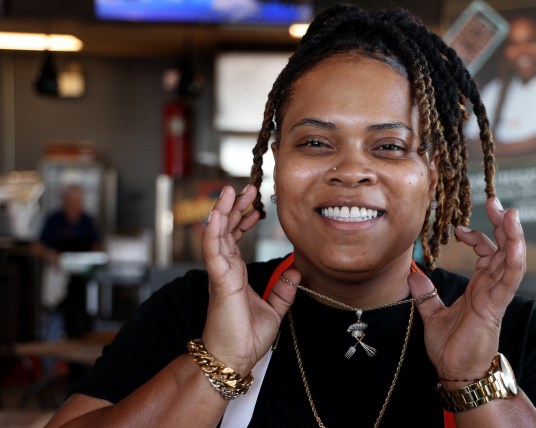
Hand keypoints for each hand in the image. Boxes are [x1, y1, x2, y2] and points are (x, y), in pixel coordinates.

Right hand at [200, 185, 297, 374]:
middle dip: (234, 208)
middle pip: (226, 230)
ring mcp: (221, 273)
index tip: (254, 207)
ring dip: (222, 211)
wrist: (235, 358)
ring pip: (217, 234)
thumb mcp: (274, 309)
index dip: (242, 220)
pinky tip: (216, 214)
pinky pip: (214, 251)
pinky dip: (213, 231)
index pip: (236, 239)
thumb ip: (284, 289)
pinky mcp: (220, 280)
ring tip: (228, 191)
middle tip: (246, 188)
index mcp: (236, 274)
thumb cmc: (246, 336)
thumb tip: (296, 270)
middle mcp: (226, 270)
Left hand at [408, 196, 524, 381]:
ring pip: (511, 258)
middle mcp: (490, 287)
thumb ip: (425, 292)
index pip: (485, 253)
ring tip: (510, 212)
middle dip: (500, 224)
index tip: (458, 227)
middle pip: (502, 248)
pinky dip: (514, 257)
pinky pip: (510, 277)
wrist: (456, 372)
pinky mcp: (496, 304)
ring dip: (512, 234)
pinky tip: (514, 240)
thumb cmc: (450, 347)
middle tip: (493, 200)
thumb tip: (412, 272)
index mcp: (478, 287)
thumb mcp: (432, 313)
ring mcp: (495, 294)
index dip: (476, 236)